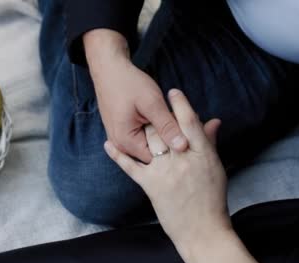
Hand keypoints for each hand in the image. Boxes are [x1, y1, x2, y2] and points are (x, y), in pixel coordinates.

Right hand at [84, 29, 187, 162]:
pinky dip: (155, 129)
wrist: (109, 69)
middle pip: (154, 153)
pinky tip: (164, 117)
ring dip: (163, 133)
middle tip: (188, 121)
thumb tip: (183, 147)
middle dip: (170, 140)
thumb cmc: (128, 83)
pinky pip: (143, 138)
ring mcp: (121, 140)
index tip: (189, 129)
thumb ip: (167, 126)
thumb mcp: (151, 103)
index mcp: (126, 142)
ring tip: (175, 117)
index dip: (175, 145)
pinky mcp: (123, 133)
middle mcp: (121, 146)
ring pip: (150, 144)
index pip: (158, 157)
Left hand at [104, 89, 229, 245]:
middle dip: (158, 113)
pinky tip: (108, 144)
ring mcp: (165, 173)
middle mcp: (183, 160)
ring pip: (149, 142)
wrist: (204, 231)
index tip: (173, 92)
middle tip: (149, 101)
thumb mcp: (215, 167)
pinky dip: (118, 155)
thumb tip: (213, 121)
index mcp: (202, 154)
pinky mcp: (151, 186)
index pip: (190, 122)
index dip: (180, 104)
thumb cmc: (212, 199)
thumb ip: (209, 142)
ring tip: (132, 116)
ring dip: (140, 128)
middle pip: (166, 128)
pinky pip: (131, 167)